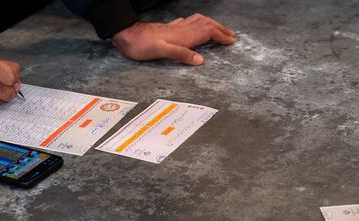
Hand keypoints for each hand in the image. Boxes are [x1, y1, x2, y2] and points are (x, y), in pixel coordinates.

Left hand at [111, 14, 235, 64]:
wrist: (127, 34)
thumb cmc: (141, 45)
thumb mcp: (160, 51)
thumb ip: (180, 55)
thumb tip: (200, 60)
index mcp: (183, 36)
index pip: (208, 33)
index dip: (221, 36)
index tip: (231, 41)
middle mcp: (182, 29)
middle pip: (207, 25)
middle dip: (221, 30)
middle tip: (232, 36)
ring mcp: (176, 28)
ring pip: (199, 22)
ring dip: (212, 25)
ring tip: (219, 29)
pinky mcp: (169, 29)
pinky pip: (189, 22)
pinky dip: (198, 23)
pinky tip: (196, 25)